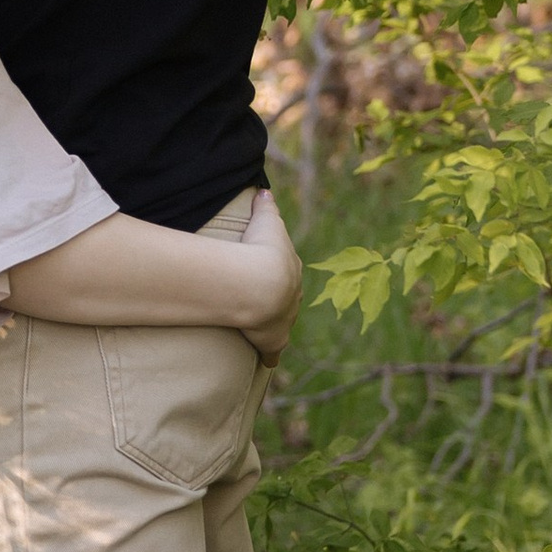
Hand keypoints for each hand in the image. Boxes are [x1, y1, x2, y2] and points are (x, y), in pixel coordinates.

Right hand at [235, 186, 302, 363]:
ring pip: (283, 323)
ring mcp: (284, 318)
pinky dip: (270, 355)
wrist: (260, 282)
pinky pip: (272, 351)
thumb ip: (265, 205)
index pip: (287, 269)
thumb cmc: (261, 248)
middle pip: (288, 297)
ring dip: (275, 325)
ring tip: (263, 327)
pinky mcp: (273, 339)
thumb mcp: (265, 220)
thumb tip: (264, 190)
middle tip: (265, 299)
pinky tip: (267, 362)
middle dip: (279, 298)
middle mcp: (292, 296)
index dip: (277, 270)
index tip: (268, 272)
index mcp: (291, 269)